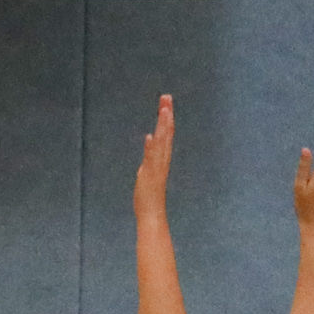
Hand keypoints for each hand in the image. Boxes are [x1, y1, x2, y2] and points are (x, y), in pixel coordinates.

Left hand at [133, 94, 174, 217]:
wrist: (152, 215)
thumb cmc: (148, 196)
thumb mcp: (147, 169)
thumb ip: (149, 153)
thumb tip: (150, 138)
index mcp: (161, 159)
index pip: (166, 134)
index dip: (166, 118)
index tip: (166, 102)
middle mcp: (161, 161)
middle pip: (166, 134)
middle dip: (166, 115)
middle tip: (166, 97)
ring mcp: (156, 168)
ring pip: (162, 143)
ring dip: (163, 126)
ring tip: (164, 110)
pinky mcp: (150, 176)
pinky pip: (151, 160)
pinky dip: (151, 149)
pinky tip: (150, 137)